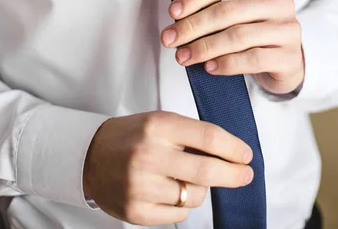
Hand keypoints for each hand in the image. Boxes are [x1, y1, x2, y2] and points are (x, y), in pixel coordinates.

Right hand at [83, 112, 252, 224]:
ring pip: (194, 196)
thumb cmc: (132, 136)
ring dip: (201, 189)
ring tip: (185, 178)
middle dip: (234, 174)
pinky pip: (178, 214)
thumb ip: (191, 136)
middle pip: (207, 170)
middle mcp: (149, 155)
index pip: (208, 137)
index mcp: (158, 126)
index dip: (233, 148)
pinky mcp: (136, 211)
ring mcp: (141, 186)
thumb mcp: (160, 122)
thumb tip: (231, 154)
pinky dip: (182, 203)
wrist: (91, 155)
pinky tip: (170, 190)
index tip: (246, 154)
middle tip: (246, 174)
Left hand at [162, 0, 303, 94]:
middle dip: (192, 26)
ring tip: (183, 56)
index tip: (172, 12)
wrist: (284, 61)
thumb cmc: (253, 30)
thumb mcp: (232, 10)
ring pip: (238, 36)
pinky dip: (226, 63)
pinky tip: (209, 67)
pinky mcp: (289, 57)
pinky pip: (252, 59)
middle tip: (170, 39)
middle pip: (227, 11)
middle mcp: (279, 2)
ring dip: (204, 47)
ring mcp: (287, 29)